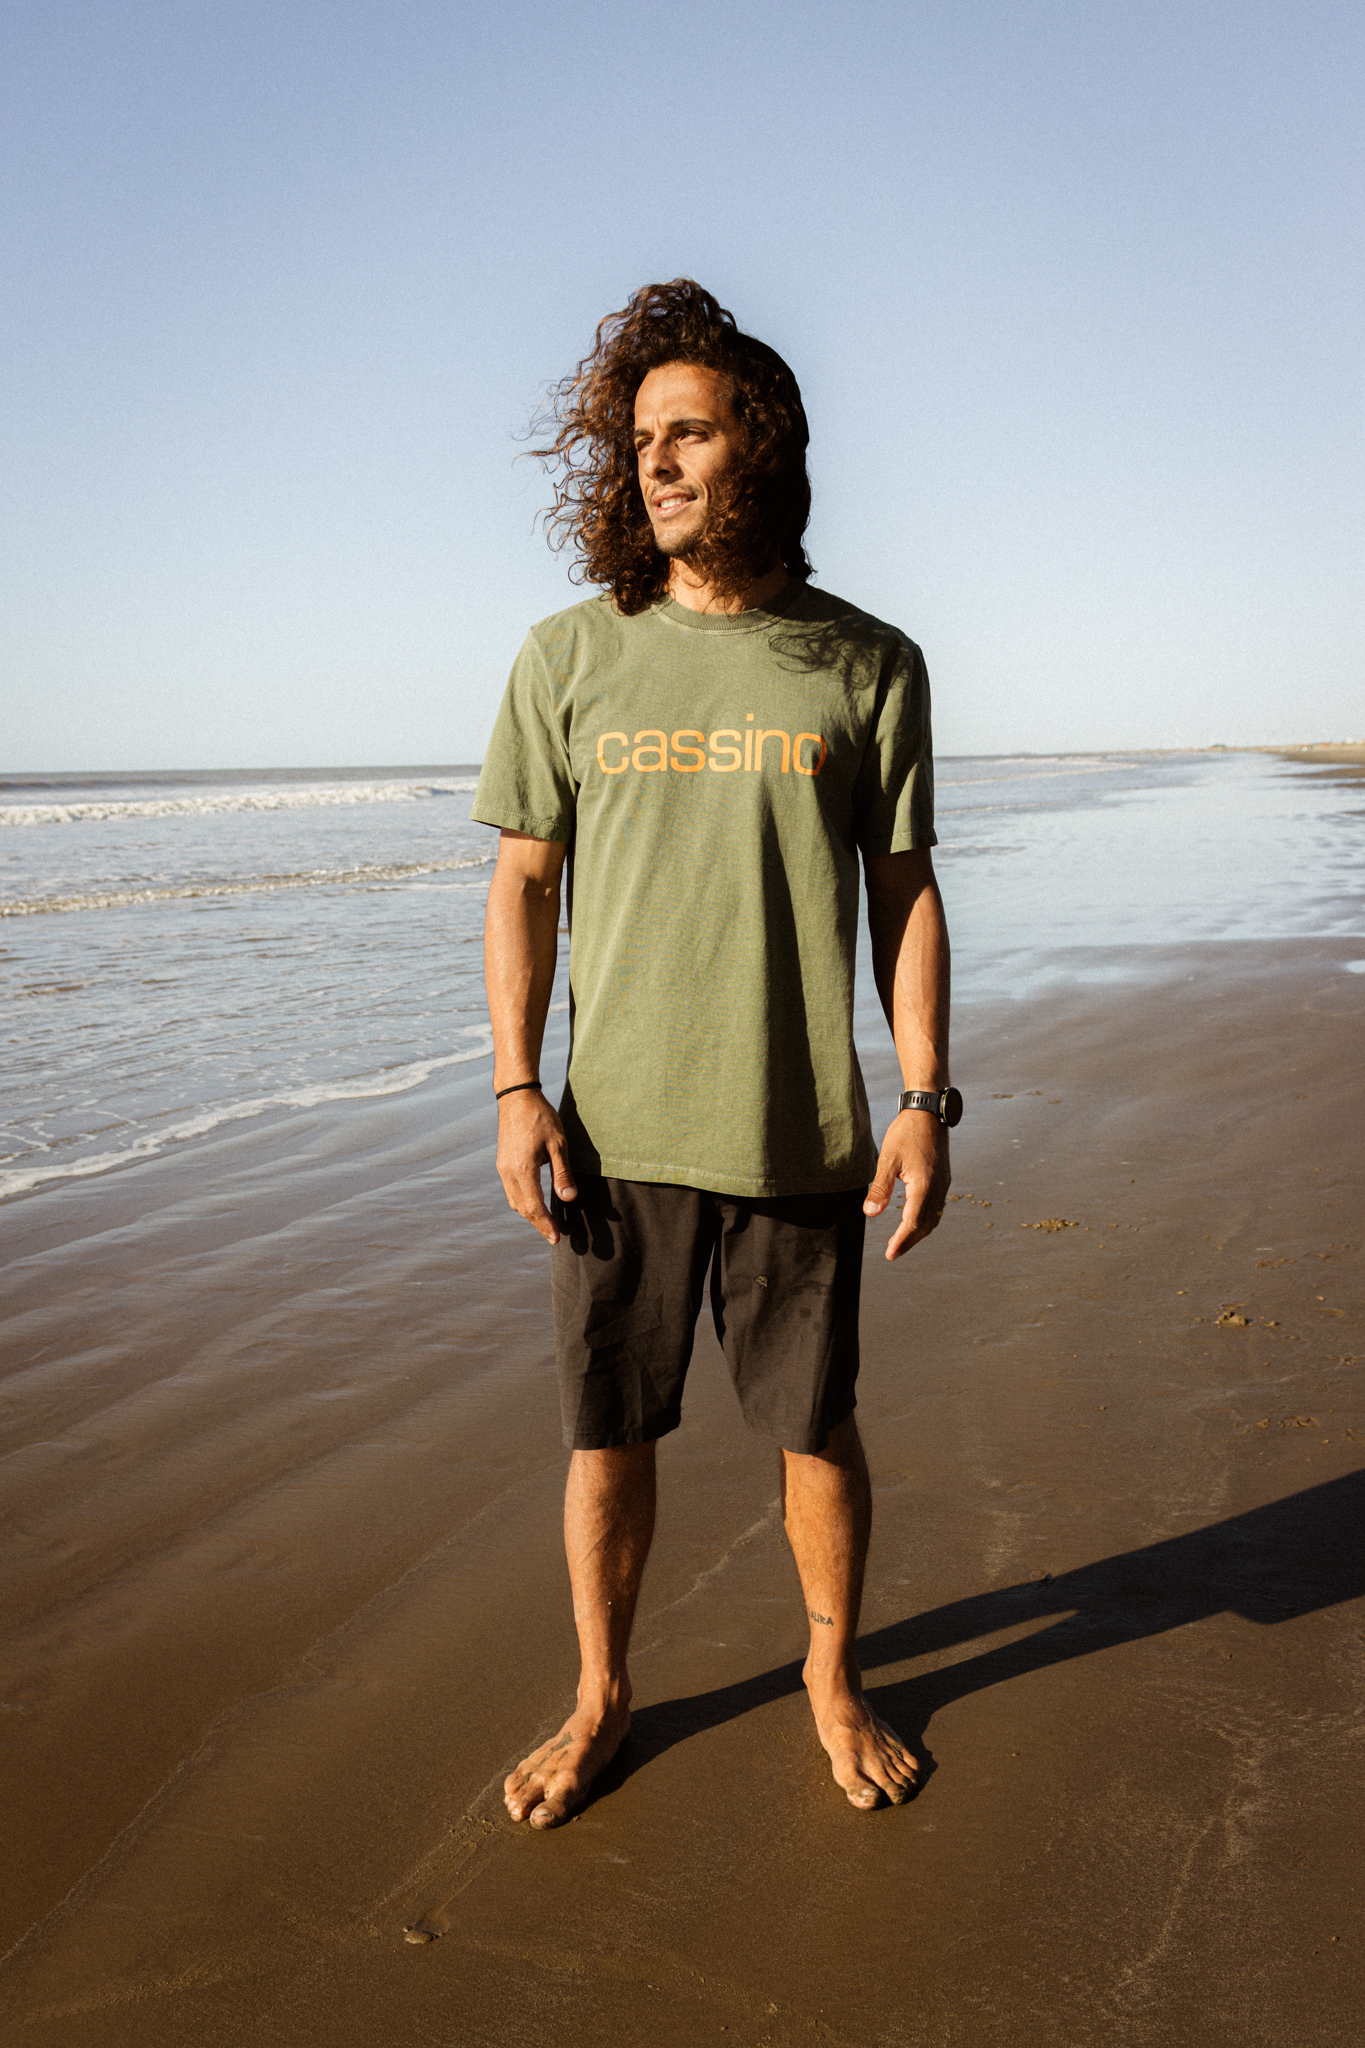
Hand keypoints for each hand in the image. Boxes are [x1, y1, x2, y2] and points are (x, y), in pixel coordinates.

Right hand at [495, 1091, 577, 1244]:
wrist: (516, 1098)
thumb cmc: (541, 1117)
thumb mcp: (558, 1144)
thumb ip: (562, 1173)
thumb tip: (569, 1198)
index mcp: (523, 1169)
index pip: (534, 1206)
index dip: (546, 1225)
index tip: (556, 1238)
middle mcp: (508, 1172)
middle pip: (522, 1208)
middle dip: (538, 1224)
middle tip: (554, 1235)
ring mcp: (502, 1168)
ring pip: (514, 1201)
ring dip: (530, 1214)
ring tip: (546, 1222)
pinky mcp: (502, 1163)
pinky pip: (511, 1191)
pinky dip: (523, 1202)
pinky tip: (535, 1202)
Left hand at [863, 1110, 950, 1260]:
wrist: (928, 1111)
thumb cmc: (906, 1132)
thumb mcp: (887, 1159)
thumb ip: (880, 1188)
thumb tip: (870, 1213)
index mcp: (924, 1185)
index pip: (912, 1223)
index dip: (901, 1241)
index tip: (890, 1255)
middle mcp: (938, 1188)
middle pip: (925, 1225)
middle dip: (909, 1241)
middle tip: (893, 1252)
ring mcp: (943, 1183)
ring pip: (933, 1218)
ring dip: (918, 1232)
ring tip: (902, 1240)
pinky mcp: (943, 1178)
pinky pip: (937, 1207)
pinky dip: (925, 1219)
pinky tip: (914, 1219)